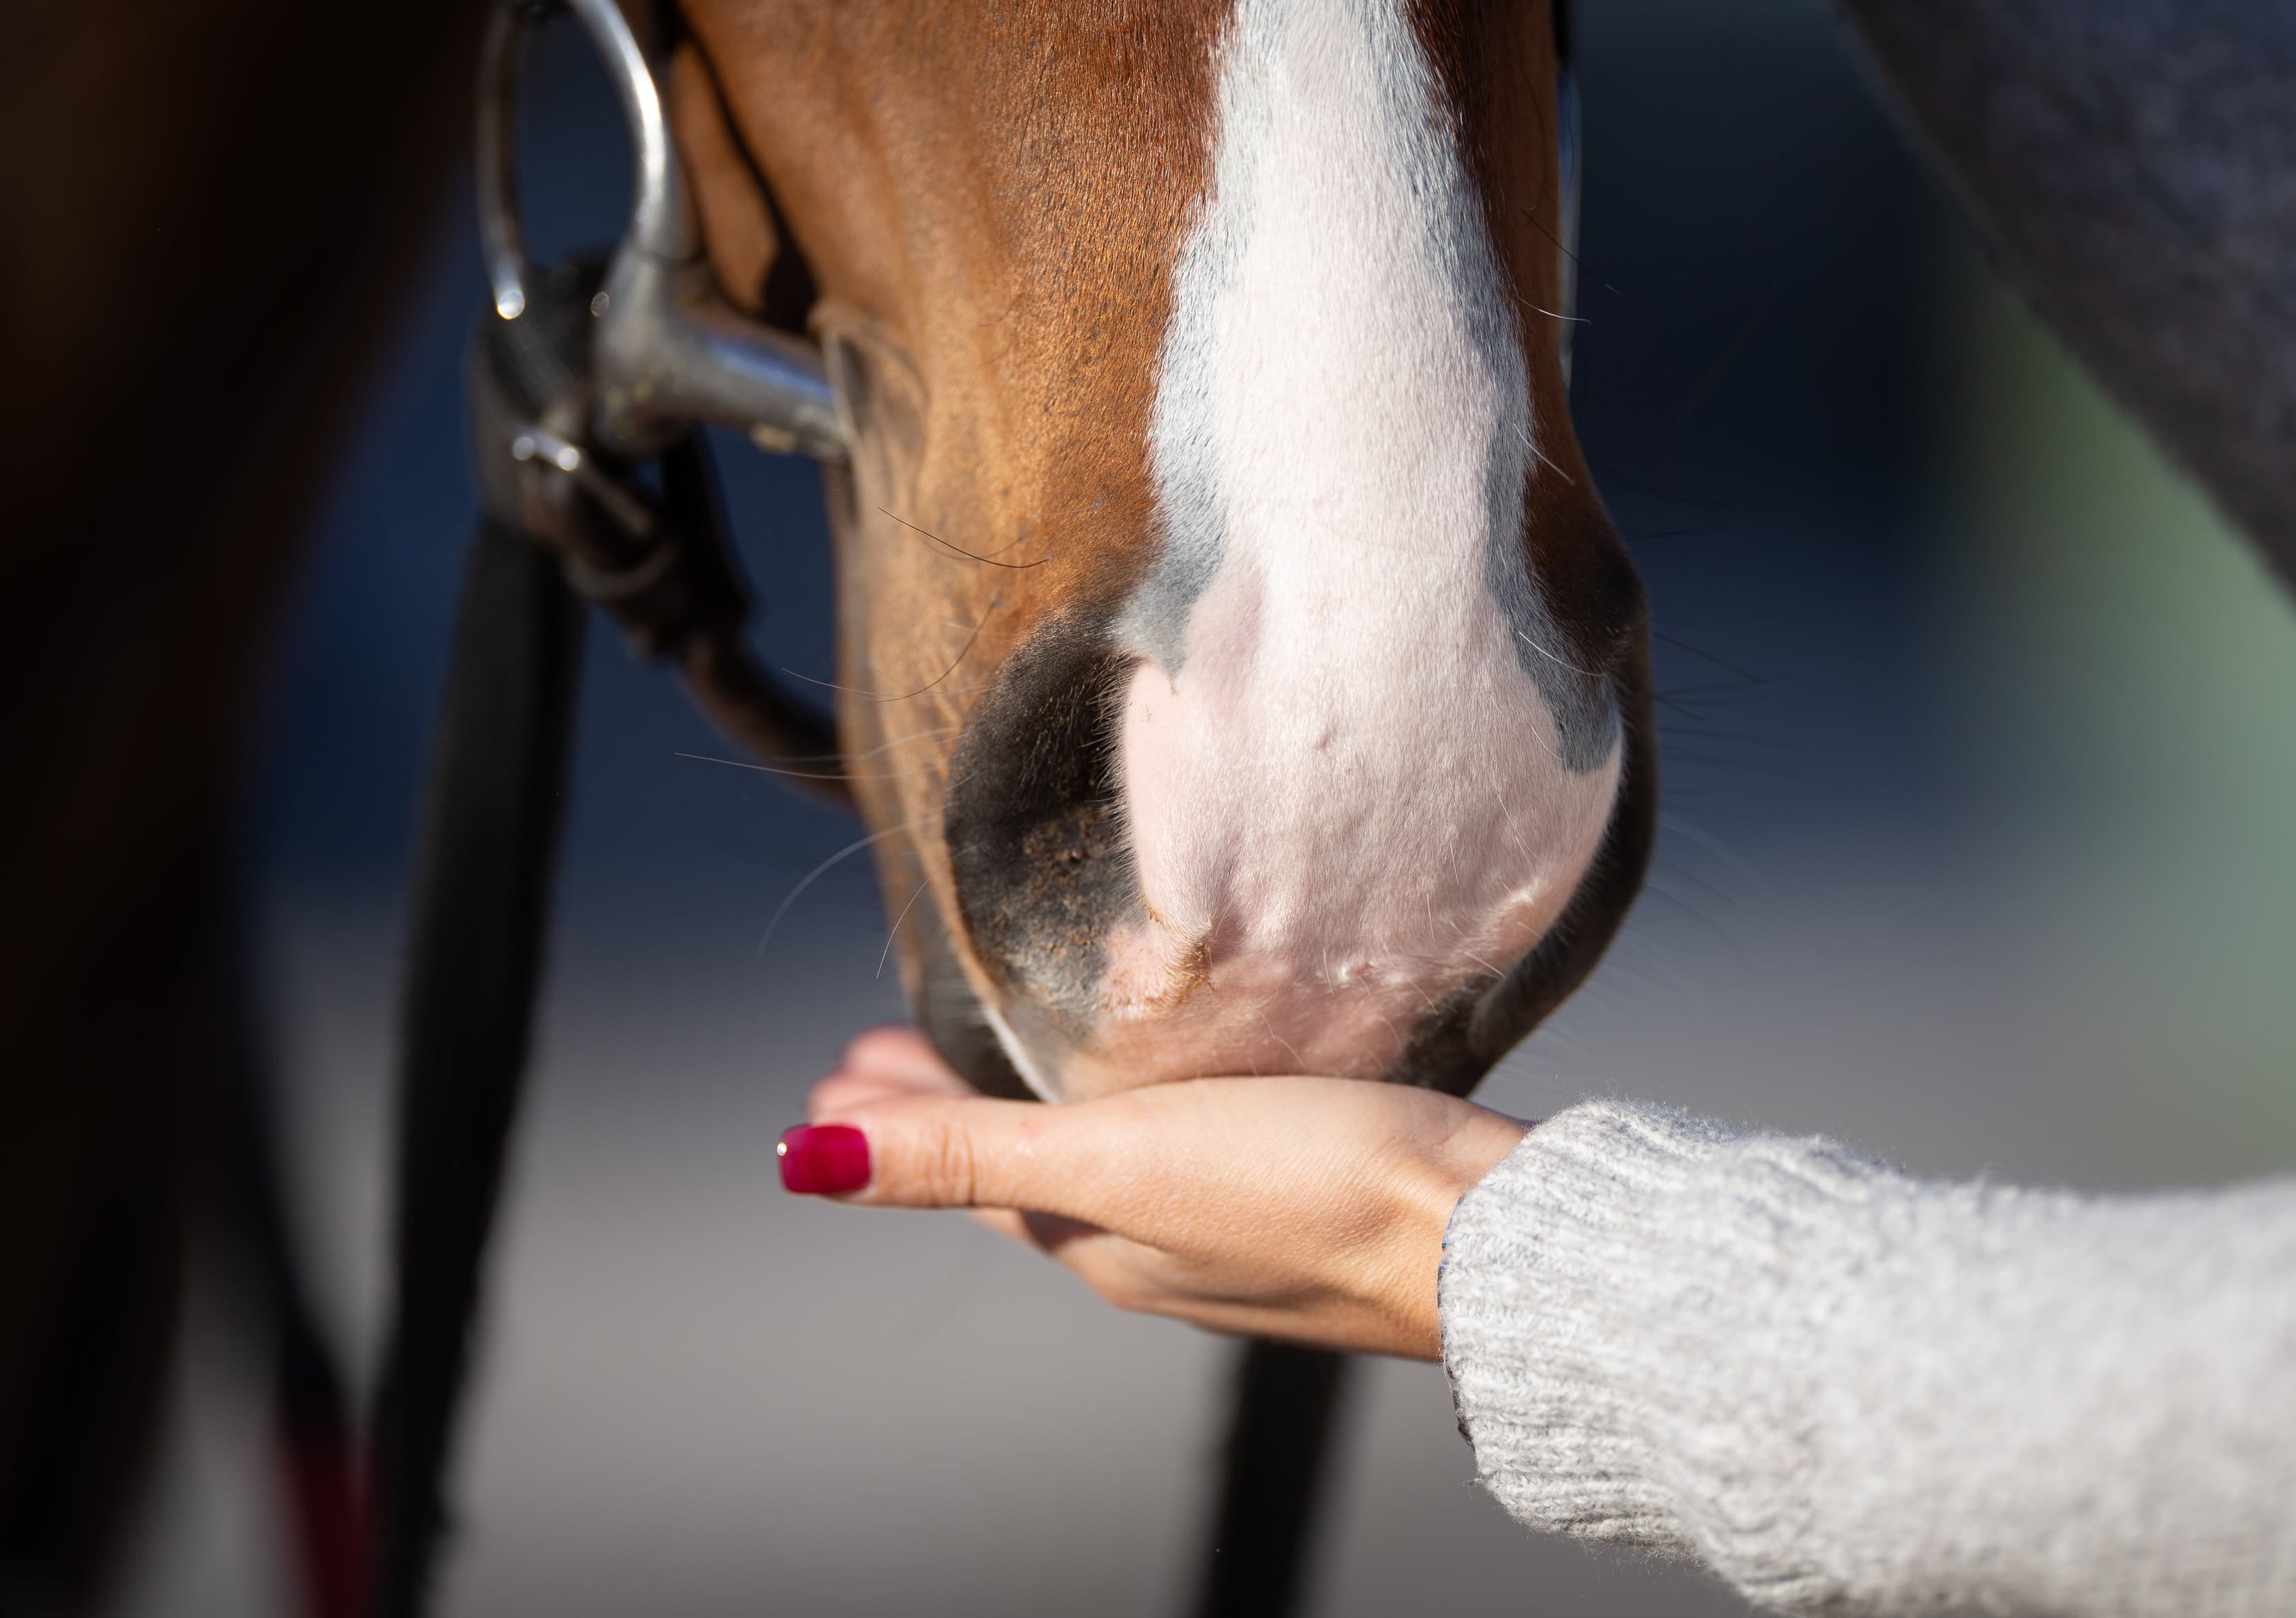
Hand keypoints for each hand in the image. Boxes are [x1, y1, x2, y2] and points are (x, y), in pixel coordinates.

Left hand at [786, 1027, 1530, 1358]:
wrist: (1489, 1236)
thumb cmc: (1313, 1194)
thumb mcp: (1115, 1161)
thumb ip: (967, 1155)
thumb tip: (804, 1162)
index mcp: (1100, 1241)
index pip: (966, 1172)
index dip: (898, 1122)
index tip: (839, 1067)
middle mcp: (1156, 1245)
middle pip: (1023, 1167)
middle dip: (951, 1109)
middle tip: (890, 1054)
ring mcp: (1233, 1224)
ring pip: (1103, 1159)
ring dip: (1036, 1107)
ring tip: (1005, 1053)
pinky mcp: (1307, 1191)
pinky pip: (1184, 1148)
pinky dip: (1133, 1108)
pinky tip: (1172, 1076)